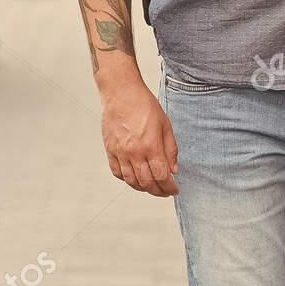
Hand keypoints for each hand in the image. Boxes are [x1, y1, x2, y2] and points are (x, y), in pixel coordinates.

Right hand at [100, 74, 178, 196]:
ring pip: (131, 181)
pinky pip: (117, 172)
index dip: (169, 187)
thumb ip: (170, 149)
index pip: (162, 176)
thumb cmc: (145, 105)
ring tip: (151, 188)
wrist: (121, 93)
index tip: (174, 190)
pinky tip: (134, 178)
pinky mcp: (110, 150)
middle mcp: (134, 152)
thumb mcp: (165, 125)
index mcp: (150, 145)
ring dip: (143, 188)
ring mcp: (120, 152)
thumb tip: (173, 170)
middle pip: (147, 183)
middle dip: (158, 191)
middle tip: (165, 192)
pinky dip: (126, 180)